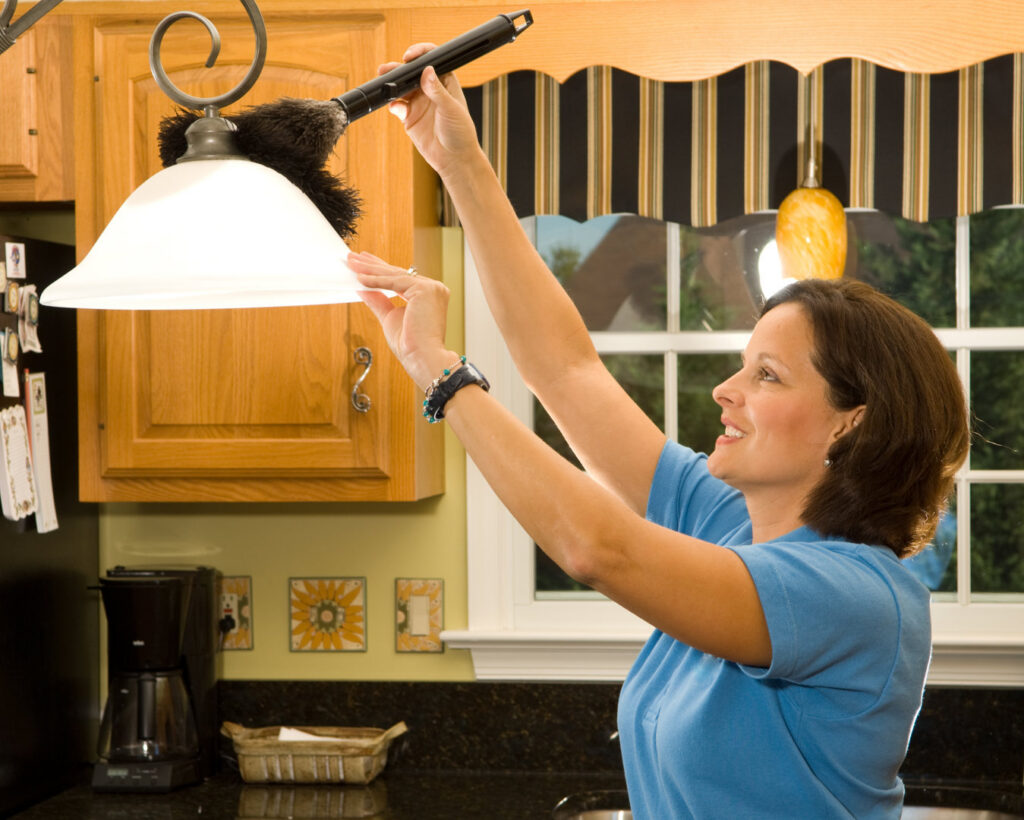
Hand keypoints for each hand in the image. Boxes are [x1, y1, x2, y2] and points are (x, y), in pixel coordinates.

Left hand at [348, 251, 456, 389]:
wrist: (422, 358)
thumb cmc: (411, 345)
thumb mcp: (389, 317)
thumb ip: (378, 300)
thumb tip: (362, 288)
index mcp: (429, 295)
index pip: (401, 278)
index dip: (381, 270)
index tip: (364, 264)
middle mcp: (434, 289)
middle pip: (397, 274)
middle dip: (373, 265)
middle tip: (354, 258)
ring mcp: (432, 288)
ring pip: (395, 275)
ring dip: (371, 270)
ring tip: (352, 264)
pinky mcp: (425, 289)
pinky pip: (395, 282)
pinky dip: (376, 280)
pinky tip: (360, 278)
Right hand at [378, 45, 481, 180]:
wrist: (454, 159)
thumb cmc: (460, 133)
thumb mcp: (451, 109)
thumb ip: (437, 91)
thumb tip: (427, 70)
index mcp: (444, 81)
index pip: (431, 60)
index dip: (419, 54)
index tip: (409, 57)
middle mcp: (429, 89)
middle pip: (411, 72)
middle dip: (398, 69)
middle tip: (387, 69)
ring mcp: (418, 102)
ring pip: (401, 88)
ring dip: (392, 86)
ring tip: (386, 86)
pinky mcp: (409, 117)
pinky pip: (397, 106)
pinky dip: (393, 105)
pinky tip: (395, 107)